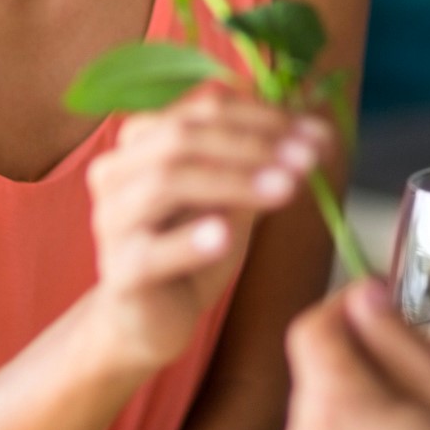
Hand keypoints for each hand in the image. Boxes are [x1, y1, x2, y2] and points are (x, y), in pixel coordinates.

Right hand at [86, 88, 329, 372]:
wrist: (152, 318)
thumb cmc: (190, 248)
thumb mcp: (230, 198)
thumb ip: (262, 165)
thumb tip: (318, 134)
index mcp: (140, 141)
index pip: (203, 111)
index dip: (264, 118)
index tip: (318, 135)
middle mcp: (115, 172)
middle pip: (182, 139)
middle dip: (252, 145)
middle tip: (307, 160)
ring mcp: (111, 221)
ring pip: (167, 183)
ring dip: (233, 182)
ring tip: (286, 190)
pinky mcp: (120, 273)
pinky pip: (151, 252)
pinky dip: (189, 241)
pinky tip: (225, 236)